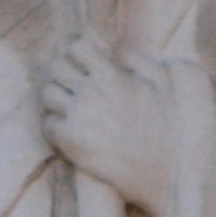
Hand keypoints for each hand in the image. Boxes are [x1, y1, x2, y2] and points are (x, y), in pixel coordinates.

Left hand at [43, 33, 173, 211]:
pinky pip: (48, 125)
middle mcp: (91, 92)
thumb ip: (140, 61)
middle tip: (69, 84)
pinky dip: (53, 126)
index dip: (72, 49)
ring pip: (47, 95)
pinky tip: (67, 131)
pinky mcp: (72, 142)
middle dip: (61, 73)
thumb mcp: (164, 83)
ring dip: (55, 99)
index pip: (75, 47)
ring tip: (67, 107)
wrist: (165, 170)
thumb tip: (118, 51)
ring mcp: (79, 117)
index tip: (75, 59)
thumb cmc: (168, 126)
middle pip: (55, 68)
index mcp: (111, 74)